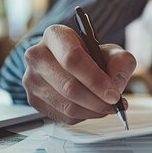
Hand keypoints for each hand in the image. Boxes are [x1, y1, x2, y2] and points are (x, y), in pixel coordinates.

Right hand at [22, 25, 136, 123]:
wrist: (71, 65)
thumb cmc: (90, 56)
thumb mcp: (111, 51)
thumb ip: (120, 62)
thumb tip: (115, 85)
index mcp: (55, 36)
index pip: (72, 59)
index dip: (95, 80)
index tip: (114, 94)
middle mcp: (37, 56)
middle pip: (69, 86)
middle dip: (97, 100)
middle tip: (115, 104)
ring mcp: (32, 79)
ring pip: (67, 105)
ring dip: (93, 111)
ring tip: (107, 107)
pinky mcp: (33, 99)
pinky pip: (63, 116)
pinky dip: (84, 116)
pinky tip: (92, 108)